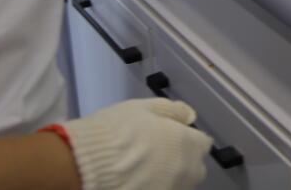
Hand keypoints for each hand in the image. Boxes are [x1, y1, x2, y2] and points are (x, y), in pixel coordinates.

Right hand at [57, 98, 211, 189]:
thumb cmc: (117, 131)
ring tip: (146, 169)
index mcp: (189, 146)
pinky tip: (138, 181)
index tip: (174, 136)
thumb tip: (190, 116)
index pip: (203, 143)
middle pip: (195, 168)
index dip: (188, 138)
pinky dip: (156, 186)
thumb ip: (173, 111)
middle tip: (160, 153)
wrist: (87, 165)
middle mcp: (187, 173)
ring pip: (181, 184)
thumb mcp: (144, 108)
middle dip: (184, 160)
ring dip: (171, 176)